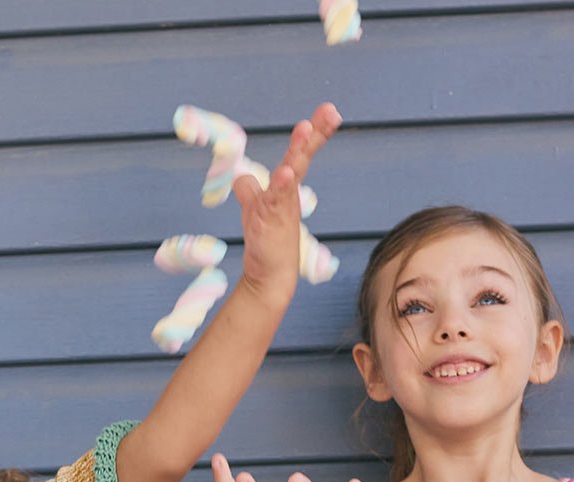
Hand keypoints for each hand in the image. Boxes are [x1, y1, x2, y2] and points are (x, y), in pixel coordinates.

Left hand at [235, 103, 340, 305]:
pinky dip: (280, 184)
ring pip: (291, 172)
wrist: (269, 278)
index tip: (328, 112)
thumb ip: (250, 191)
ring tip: (305, 128)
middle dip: (315, 133)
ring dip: (297, 151)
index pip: (300, 155)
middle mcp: (287, 193)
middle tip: (330, 111)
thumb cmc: (267, 245)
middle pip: (302, 157)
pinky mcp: (272, 219)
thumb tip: (243, 178)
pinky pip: (276, 197)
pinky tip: (284, 173)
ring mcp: (281, 205)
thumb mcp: (255, 211)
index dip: (311, 135)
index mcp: (285, 188)